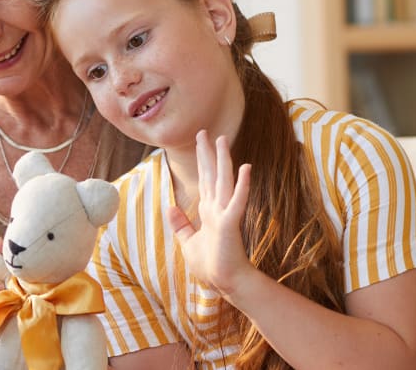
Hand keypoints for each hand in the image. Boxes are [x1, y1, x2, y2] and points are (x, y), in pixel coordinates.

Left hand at [166, 130, 252, 297]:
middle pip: (212, 174)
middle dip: (207, 153)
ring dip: (224, 160)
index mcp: (209, 210)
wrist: (226, 283)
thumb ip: (180, 224)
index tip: (200, 141)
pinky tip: (245, 168)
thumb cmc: (211, 265)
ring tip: (223, 140)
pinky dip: (241, 185)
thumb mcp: (188, 242)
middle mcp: (217, 207)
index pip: (205, 179)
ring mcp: (225, 214)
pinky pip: (237, 201)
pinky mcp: (230, 223)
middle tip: (204, 131)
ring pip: (224, 181)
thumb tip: (170, 206)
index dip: (202, 160)